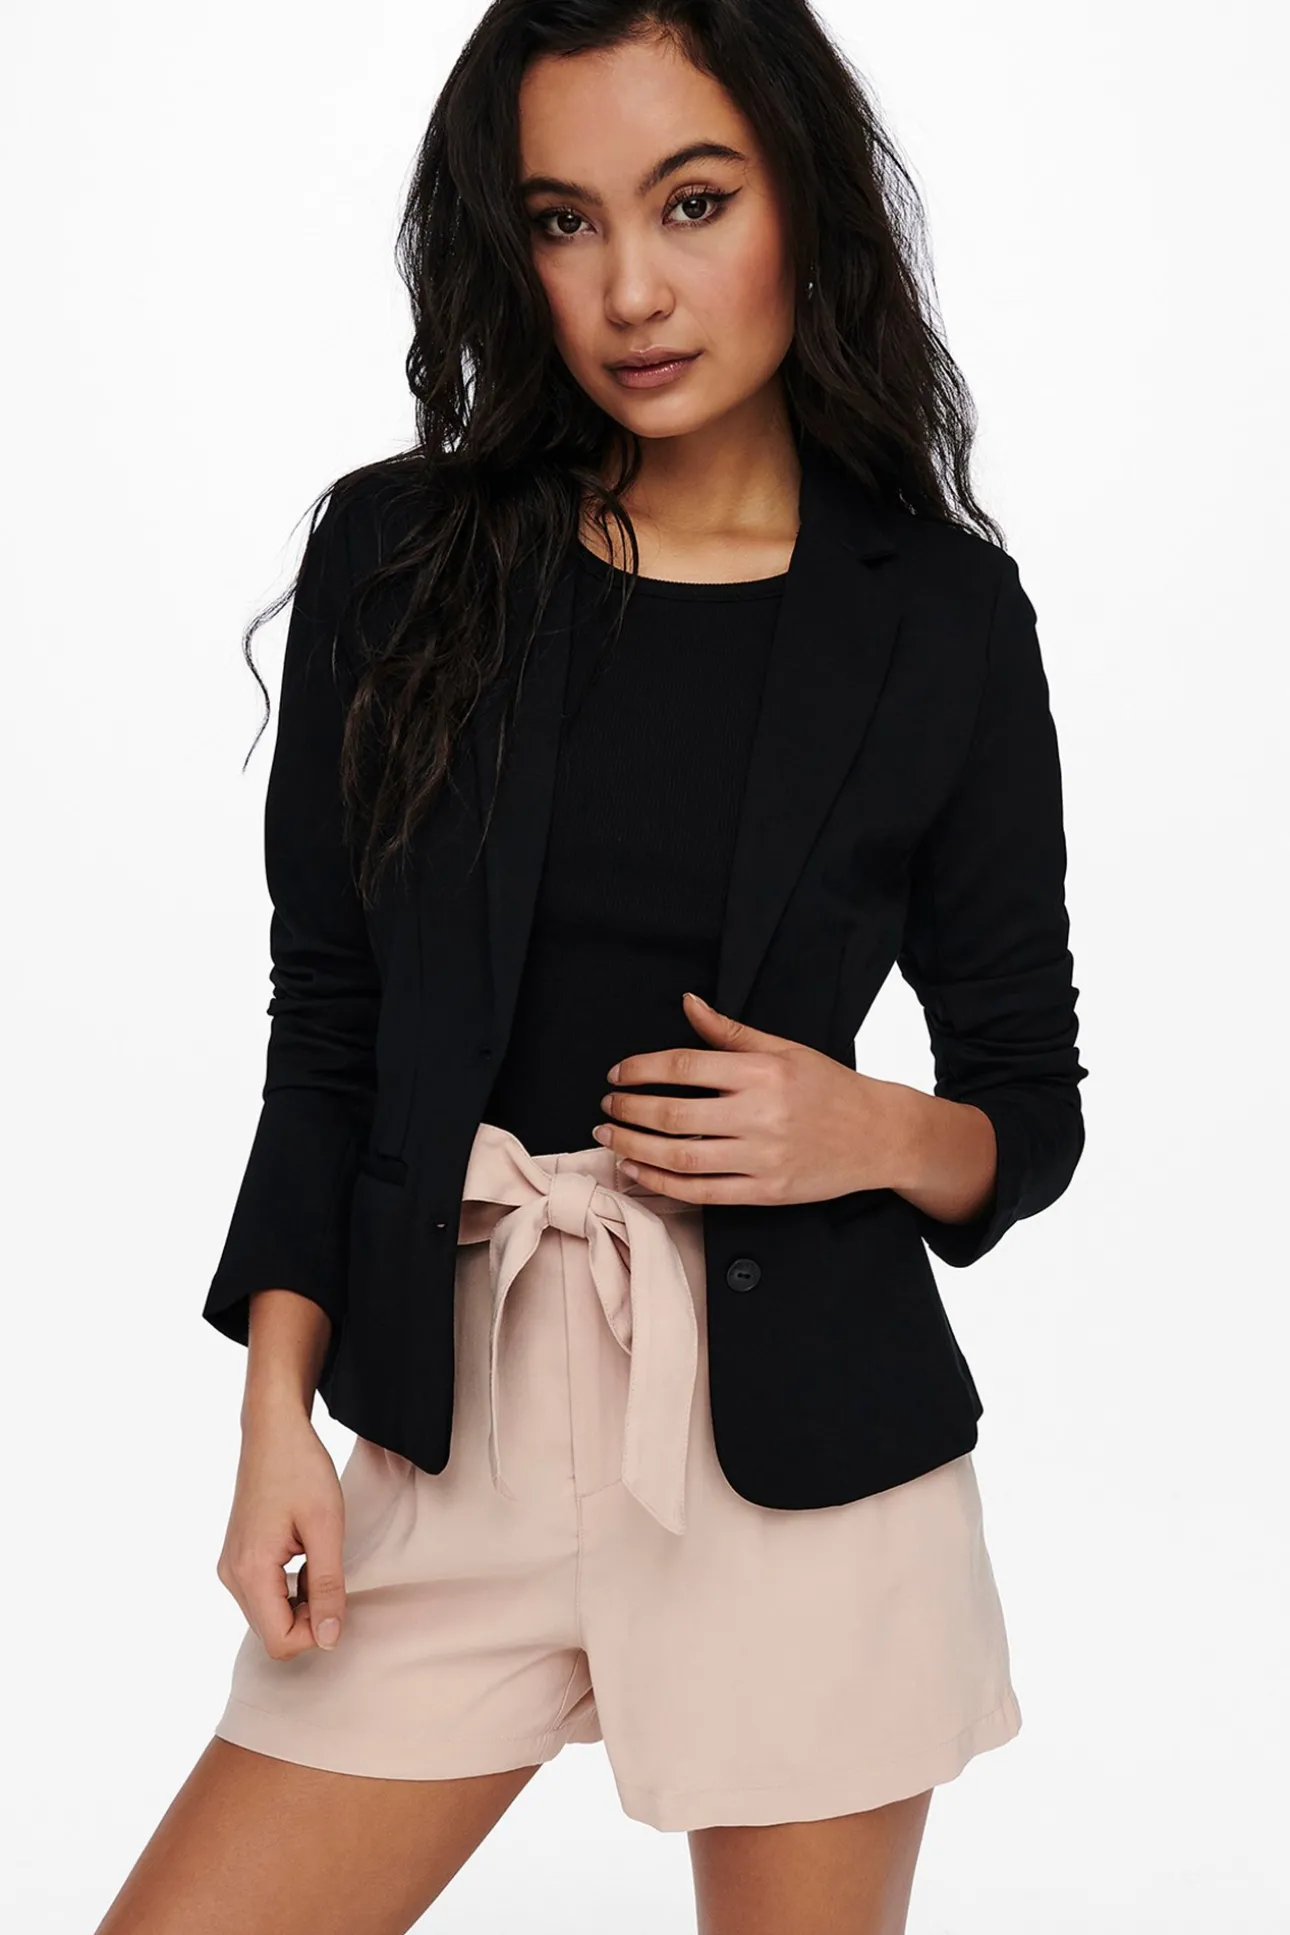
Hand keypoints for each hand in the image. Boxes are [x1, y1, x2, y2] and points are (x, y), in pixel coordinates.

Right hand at [216, 1407, 346, 1660]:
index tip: (336, 1593)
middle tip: (330, 1572)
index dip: (317, 1631)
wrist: (274, 1431)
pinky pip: (264, 1595)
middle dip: (308, 1618)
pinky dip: (289, 1589)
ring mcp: (230, 1567)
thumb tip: (330, 1640)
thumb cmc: (302, 1470)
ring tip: (318, 1558)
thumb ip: (327, 1586)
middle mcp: (231, 1575)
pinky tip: (304, 1555)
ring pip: (269, 1616)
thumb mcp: (325, 1527)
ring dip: (300, 1603)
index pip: (281, 1642)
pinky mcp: (237, 1557)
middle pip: (273, 1633)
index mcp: (250, 1571)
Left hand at [593, 990, 916, 1206]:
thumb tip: (687, 1002)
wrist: (878, 1136)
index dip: (642, 1070)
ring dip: (635, 1147)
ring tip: (610, 1136)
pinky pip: (703, 1192)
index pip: (685, 1066)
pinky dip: (663, 1183)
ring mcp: (763, 1158)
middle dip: (629, 1110)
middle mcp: (761, 1115)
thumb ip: (729, 1031)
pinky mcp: (766, 1192)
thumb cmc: (829, 1087)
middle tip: (606, 1106)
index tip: (618, 1074)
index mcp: (762, 1073)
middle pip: (675, 1114)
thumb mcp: (783, 1049)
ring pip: (682, 1157)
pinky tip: (637, 1170)